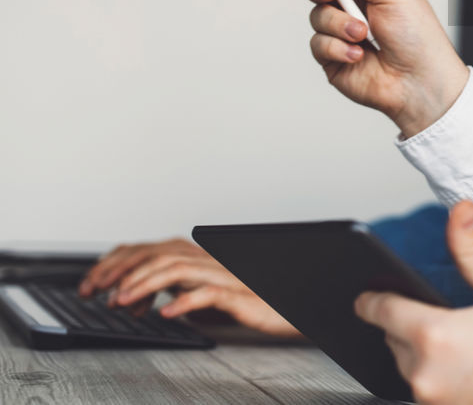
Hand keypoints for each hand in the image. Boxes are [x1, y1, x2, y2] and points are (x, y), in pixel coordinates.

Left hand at [77, 238, 299, 336]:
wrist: (290, 305)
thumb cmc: (252, 300)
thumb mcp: (206, 292)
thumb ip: (179, 288)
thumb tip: (145, 298)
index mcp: (199, 258)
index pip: (151, 248)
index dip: (118, 261)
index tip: (93, 280)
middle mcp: (209, 261)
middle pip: (159, 253)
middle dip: (121, 270)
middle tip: (95, 289)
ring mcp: (224, 276)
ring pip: (179, 268)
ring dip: (145, 284)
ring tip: (121, 301)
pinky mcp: (238, 295)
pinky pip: (208, 294)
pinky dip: (184, 301)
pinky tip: (166, 313)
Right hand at [306, 0, 469, 136]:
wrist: (419, 83)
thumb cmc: (419, 39)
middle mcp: (357, 7)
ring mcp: (343, 32)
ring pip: (317, 15)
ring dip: (339, 24)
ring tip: (363, 35)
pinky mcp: (334, 57)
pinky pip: (318, 44)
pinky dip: (337, 48)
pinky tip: (359, 55)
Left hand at [355, 201, 472, 404]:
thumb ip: (472, 248)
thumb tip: (459, 209)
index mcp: (435, 335)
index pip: (382, 311)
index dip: (372, 299)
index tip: (364, 296)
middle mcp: (426, 373)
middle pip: (393, 340)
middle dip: (408, 323)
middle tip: (442, 314)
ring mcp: (434, 400)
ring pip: (406, 367)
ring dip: (420, 352)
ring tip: (460, 340)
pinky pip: (425, 389)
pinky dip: (436, 375)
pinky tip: (465, 365)